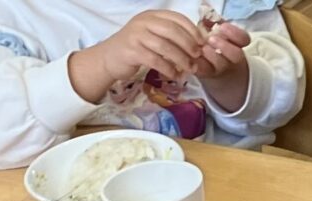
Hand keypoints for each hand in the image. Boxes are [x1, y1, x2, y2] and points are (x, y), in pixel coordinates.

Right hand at [88, 10, 207, 81]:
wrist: (109, 58)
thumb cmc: (136, 47)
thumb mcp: (152, 35)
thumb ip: (170, 36)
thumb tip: (197, 44)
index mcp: (152, 15)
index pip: (177, 18)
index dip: (192, 30)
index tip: (202, 43)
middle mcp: (144, 22)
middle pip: (173, 31)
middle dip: (189, 44)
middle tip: (198, 57)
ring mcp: (136, 35)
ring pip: (165, 46)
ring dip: (181, 59)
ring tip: (190, 68)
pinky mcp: (132, 51)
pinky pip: (155, 60)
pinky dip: (168, 69)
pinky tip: (175, 75)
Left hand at [191, 23, 251, 80]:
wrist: (213, 68)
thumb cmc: (213, 44)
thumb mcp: (216, 33)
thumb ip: (213, 23)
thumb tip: (206, 14)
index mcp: (236, 44)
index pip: (243, 39)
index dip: (235, 33)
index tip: (223, 26)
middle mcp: (232, 58)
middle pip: (236, 54)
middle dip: (224, 46)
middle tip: (211, 39)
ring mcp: (220, 68)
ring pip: (221, 64)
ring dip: (211, 55)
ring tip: (201, 48)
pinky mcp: (206, 74)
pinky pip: (204, 70)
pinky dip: (198, 62)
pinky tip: (192, 55)